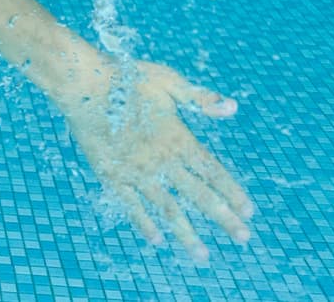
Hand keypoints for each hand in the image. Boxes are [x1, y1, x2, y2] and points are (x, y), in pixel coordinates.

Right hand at [54, 57, 253, 263]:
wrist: (84, 84)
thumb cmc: (126, 77)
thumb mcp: (167, 81)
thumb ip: (199, 97)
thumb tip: (233, 108)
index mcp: (178, 138)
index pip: (212, 171)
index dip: (231, 191)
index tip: (249, 212)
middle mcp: (162, 160)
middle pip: (198, 195)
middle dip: (223, 217)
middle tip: (243, 237)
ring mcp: (137, 172)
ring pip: (169, 209)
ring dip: (188, 234)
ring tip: (203, 256)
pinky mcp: (113, 175)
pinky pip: (132, 206)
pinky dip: (145, 224)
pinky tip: (157, 240)